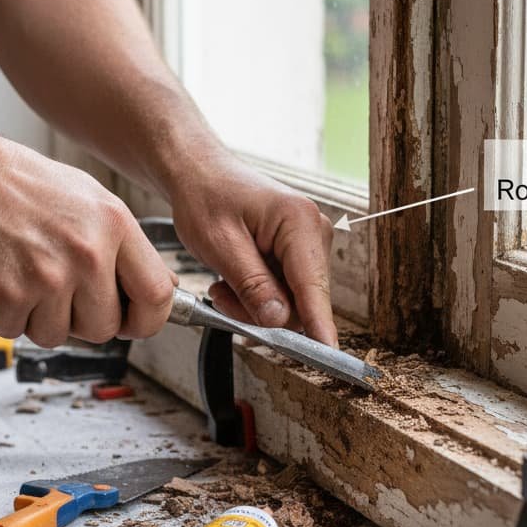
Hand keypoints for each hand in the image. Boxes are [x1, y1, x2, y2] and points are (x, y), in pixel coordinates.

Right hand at [0, 137, 174, 346]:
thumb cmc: (19, 184)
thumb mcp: (91, 198)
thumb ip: (126, 245)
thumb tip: (159, 287)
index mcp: (114, 225)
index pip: (157, 295)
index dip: (147, 320)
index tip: (133, 322)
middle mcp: (87, 251)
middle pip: (105, 328)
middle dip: (83, 321)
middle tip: (60, 293)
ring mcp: (48, 276)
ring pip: (58, 335)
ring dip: (39, 318)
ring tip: (26, 276)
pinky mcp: (8, 294)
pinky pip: (15, 331)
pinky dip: (3, 314)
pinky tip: (0, 277)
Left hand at [169, 154, 336, 346]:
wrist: (199, 174)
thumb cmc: (206, 197)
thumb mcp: (220, 245)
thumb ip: (252, 285)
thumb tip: (279, 318)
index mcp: (299, 221)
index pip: (313, 285)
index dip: (318, 323)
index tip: (327, 352)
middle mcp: (312, 231)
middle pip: (302, 299)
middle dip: (262, 310)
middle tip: (222, 297)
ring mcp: (307, 242)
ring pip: (291, 300)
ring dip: (255, 303)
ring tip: (224, 283)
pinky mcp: (297, 253)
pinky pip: (285, 291)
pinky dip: (258, 294)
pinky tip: (235, 279)